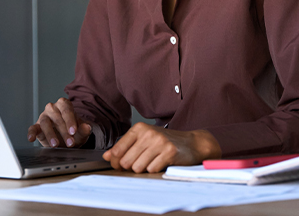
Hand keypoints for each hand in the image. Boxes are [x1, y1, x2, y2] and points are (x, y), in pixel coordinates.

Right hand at [27, 97, 92, 147]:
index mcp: (64, 105)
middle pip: (57, 117)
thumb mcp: (81, 132)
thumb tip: (87, 127)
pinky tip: (31, 139)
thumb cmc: (74, 131)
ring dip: (50, 134)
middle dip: (64, 131)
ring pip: (45, 122)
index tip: (74, 131)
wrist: (67, 138)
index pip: (67, 110)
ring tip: (55, 145)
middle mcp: (53, 108)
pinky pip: (32, 128)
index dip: (70, 120)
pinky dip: (31, 133)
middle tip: (70, 143)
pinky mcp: (37, 126)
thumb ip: (84, 129)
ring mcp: (44, 116)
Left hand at [102, 123, 220, 172]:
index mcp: (139, 128)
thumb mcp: (144, 140)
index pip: (117, 150)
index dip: (116, 162)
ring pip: (138, 167)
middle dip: (130, 167)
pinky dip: (155, 170)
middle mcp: (148, 133)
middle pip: (126, 162)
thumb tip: (106, 156)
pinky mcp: (169, 152)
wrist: (192, 143)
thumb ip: (124, 147)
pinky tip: (161, 163)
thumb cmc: (165, 142)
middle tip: (140, 163)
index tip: (120, 165)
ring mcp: (159, 142)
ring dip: (144, 169)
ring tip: (152, 162)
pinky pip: (152, 170)